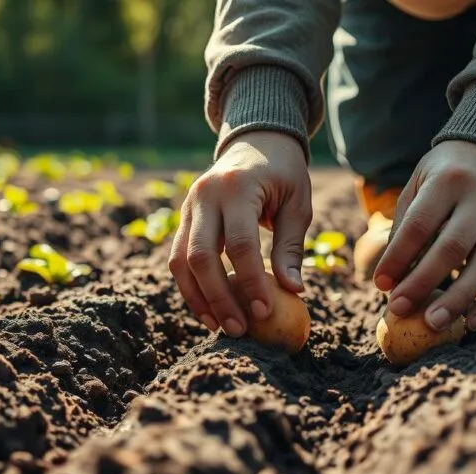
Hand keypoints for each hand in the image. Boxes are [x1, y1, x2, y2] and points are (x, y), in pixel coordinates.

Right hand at [169, 131, 311, 336]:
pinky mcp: (183, 217)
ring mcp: (189, 206)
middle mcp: (205, 195)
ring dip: (198, 298)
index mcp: (238, 188)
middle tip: (239, 329)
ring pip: (180, 261)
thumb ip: (290, 247)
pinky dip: (191, 287)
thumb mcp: (297, 204)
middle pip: (201, 256)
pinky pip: (178, 258)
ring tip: (221, 327)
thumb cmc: (284, 175)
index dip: (250, 282)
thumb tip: (293, 291)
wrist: (256, 141)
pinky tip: (209, 310)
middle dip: (219, 297)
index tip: (264, 312)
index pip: (240, 244)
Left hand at [372, 140, 475, 330]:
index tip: (381, 285)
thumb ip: (406, 224)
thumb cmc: (447, 174)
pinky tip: (473, 321)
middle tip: (399, 310)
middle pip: (452, 248)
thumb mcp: (421, 182)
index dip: (398, 257)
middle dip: (423, 283)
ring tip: (433, 323)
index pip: (419, 225)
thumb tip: (391, 278)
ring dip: (459, 299)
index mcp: (448, 180)